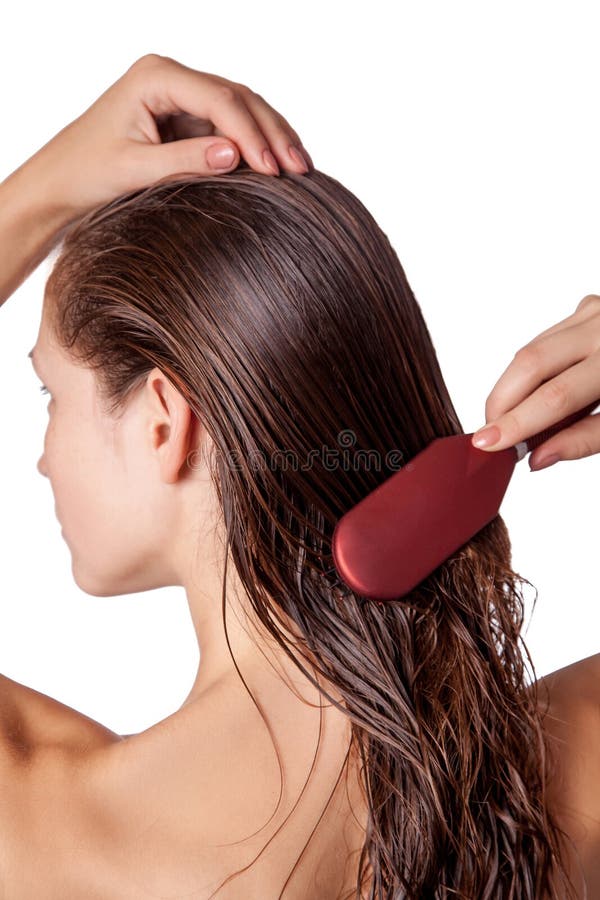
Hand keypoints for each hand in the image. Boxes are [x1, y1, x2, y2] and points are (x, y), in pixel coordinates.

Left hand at [15, 53, 312, 220]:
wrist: (62, 181)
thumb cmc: (87, 171)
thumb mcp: (135, 169)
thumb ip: (184, 160)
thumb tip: (236, 155)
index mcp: (156, 76)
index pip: (219, 98)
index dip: (251, 132)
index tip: (272, 168)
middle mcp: (173, 78)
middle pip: (238, 97)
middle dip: (272, 132)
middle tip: (299, 168)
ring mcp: (183, 96)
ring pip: (242, 108)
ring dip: (272, 137)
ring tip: (299, 167)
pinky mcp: (188, 119)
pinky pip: (232, 126)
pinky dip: (256, 145)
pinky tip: (277, 164)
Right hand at [471, 294, 599, 469]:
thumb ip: (587, 439)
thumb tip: (537, 457)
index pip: (555, 396)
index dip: (516, 423)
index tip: (487, 445)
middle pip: (530, 363)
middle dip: (501, 403)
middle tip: (490, 437)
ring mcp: (594, 312)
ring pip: (530, 350)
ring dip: (512, 390)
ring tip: (513, 425)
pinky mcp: (587, 309)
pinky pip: (543, 341)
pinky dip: (530, 374)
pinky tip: (533, 398)